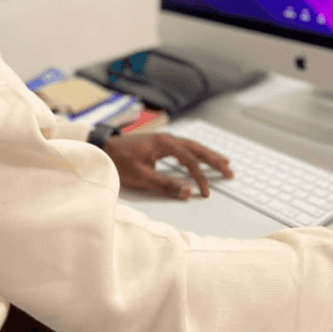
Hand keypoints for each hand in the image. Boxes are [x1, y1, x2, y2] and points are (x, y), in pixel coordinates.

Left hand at [102, 132, 232, 199]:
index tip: (205, 192)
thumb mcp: (142, 176)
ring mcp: (164, 140)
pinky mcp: (160, 144)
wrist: (103, 148)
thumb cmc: (120, 161)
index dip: (200, 177)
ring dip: (208, 155)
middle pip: (197, 149)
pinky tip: (199, 158)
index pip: (189, 161)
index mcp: (165, 144)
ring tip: (223, 162)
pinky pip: (185, 148)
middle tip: (229, 171)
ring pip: (192, 147)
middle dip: (214, 160)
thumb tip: (187, 192)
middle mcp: (168, 139)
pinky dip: (196, 154)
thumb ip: (165, 184)